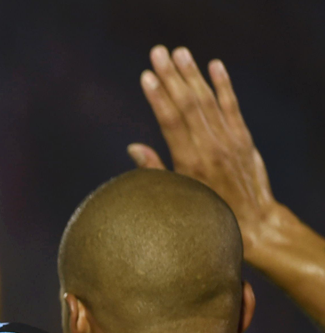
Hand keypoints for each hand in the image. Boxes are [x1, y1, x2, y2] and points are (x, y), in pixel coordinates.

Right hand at [129, 46, 283, 257]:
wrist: (253, 224)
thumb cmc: (208, 215)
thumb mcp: (177, 197)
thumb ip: (155, 170)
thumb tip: (134, 148)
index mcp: (191, 163)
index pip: (171, 122)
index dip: (158, 97)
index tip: (146, 76)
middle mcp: (211, 148)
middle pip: (188, 104)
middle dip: (171, 76)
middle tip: (158, 53)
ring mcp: (230, 141)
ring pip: (208, 100)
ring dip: (193, 74)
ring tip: (179, 53)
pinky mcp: (244, 139)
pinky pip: (232, 106)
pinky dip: (224, 85)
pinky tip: (214, 67)